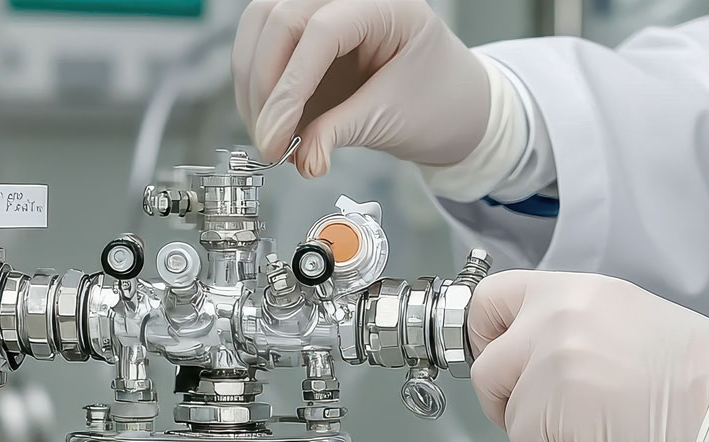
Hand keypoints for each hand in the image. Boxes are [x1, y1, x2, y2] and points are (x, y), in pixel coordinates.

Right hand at [233, 0, 490, 177]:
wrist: (455, 107)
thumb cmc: (441, 104)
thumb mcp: (392, 119)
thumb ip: (340, 132)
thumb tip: (301, 159)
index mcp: (387, 4)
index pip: (321, 31)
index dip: (289, 87)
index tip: (274, 138)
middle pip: (279, 18)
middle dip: (265, 87)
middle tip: (268, 142)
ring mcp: (328, 8)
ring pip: (261, 24)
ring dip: (253, 84)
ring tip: (268, 136)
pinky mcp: (310, 32)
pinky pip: (265, 44)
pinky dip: (258, 85)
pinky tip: (268, 122)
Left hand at [468, 271, 708, 441]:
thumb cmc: (707, 386)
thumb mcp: (635, 326)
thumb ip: (580, 333)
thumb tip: (544, 366)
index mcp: (581, 290)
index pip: (494, 296)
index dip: (486, 338)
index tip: (500, 367)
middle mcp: (560, 313)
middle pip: (485, 358)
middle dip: (500, 397)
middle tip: (528, 417)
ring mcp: (553, 356)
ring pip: (504, 407)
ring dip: (528, 435)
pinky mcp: (553, 404)